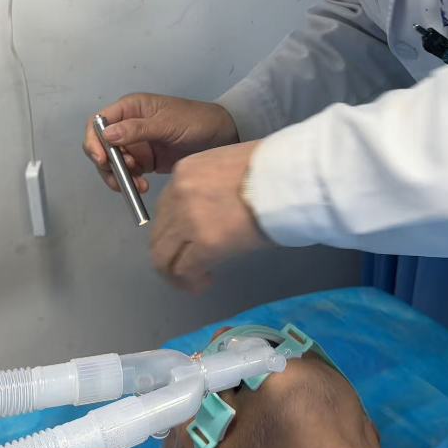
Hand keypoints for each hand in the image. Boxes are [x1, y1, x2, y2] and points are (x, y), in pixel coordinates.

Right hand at [83, 93, 238, 193]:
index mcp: (130, 108)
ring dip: (119, 177)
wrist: (221, 136)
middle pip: (101, 146)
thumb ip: (138, 129)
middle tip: (124, 176)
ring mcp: (136, 144)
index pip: (99, 123)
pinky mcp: (145, 161)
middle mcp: (128, 125)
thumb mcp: (168, 123)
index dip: (94, 141)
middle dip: (107, 164)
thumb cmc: (195, 120)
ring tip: (138, 185)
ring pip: (112, 164)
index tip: (102, 160)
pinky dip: (130, 182)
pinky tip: (143, 186)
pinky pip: (127, 174)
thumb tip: (107, 135)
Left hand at [151, 141, 268, 291]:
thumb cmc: (271, 167)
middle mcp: (178, 193)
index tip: (189, 239)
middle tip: (188, 264)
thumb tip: (215, 209)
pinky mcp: (205, 243)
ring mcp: (188, 219)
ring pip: (163, 256)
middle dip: (170, 253)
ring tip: (194, 278)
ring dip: (175, 272)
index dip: (175, 228)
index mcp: (185, 170)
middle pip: (158, 233)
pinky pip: (184, 270)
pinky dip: (189, 282)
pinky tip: (203, 282)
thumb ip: (211, 186)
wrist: (289, 176)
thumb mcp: (229, 165)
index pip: (165, 206)